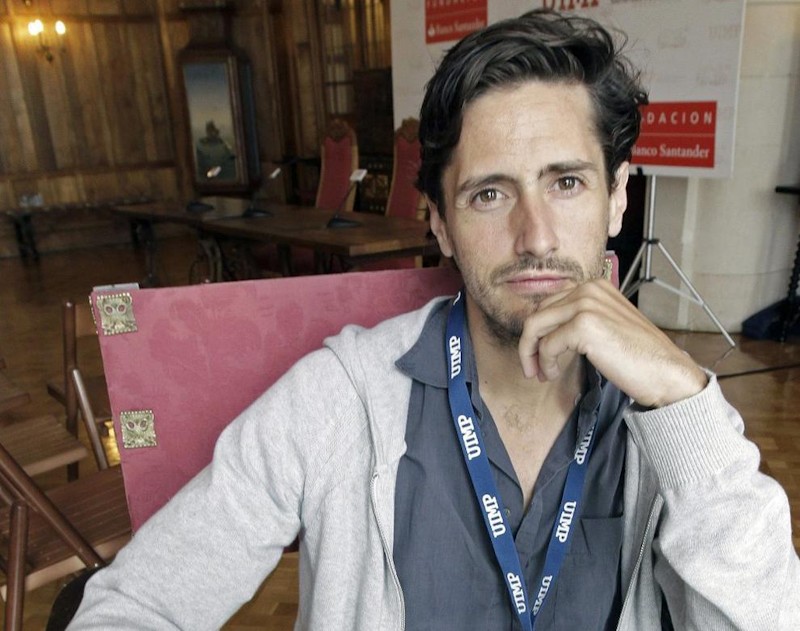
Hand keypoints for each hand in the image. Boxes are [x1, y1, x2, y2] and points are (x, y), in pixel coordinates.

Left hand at [517, 279, 707, 407]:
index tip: (539, 355)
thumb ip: (578, 320)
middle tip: (534, 368)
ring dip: (531, 354)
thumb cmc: (639, 356)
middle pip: (538, 313)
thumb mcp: (606, 326)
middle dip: (530, 343)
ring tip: (540, 374)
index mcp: (595, 286)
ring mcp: (586, 304)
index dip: (539, 331)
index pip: (549, 304)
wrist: (667, 373)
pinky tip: (553, 374)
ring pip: (534, 327)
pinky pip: (547, 345)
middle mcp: (589, 289)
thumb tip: (543, 332)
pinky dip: (545, 362)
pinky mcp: (584, 325)